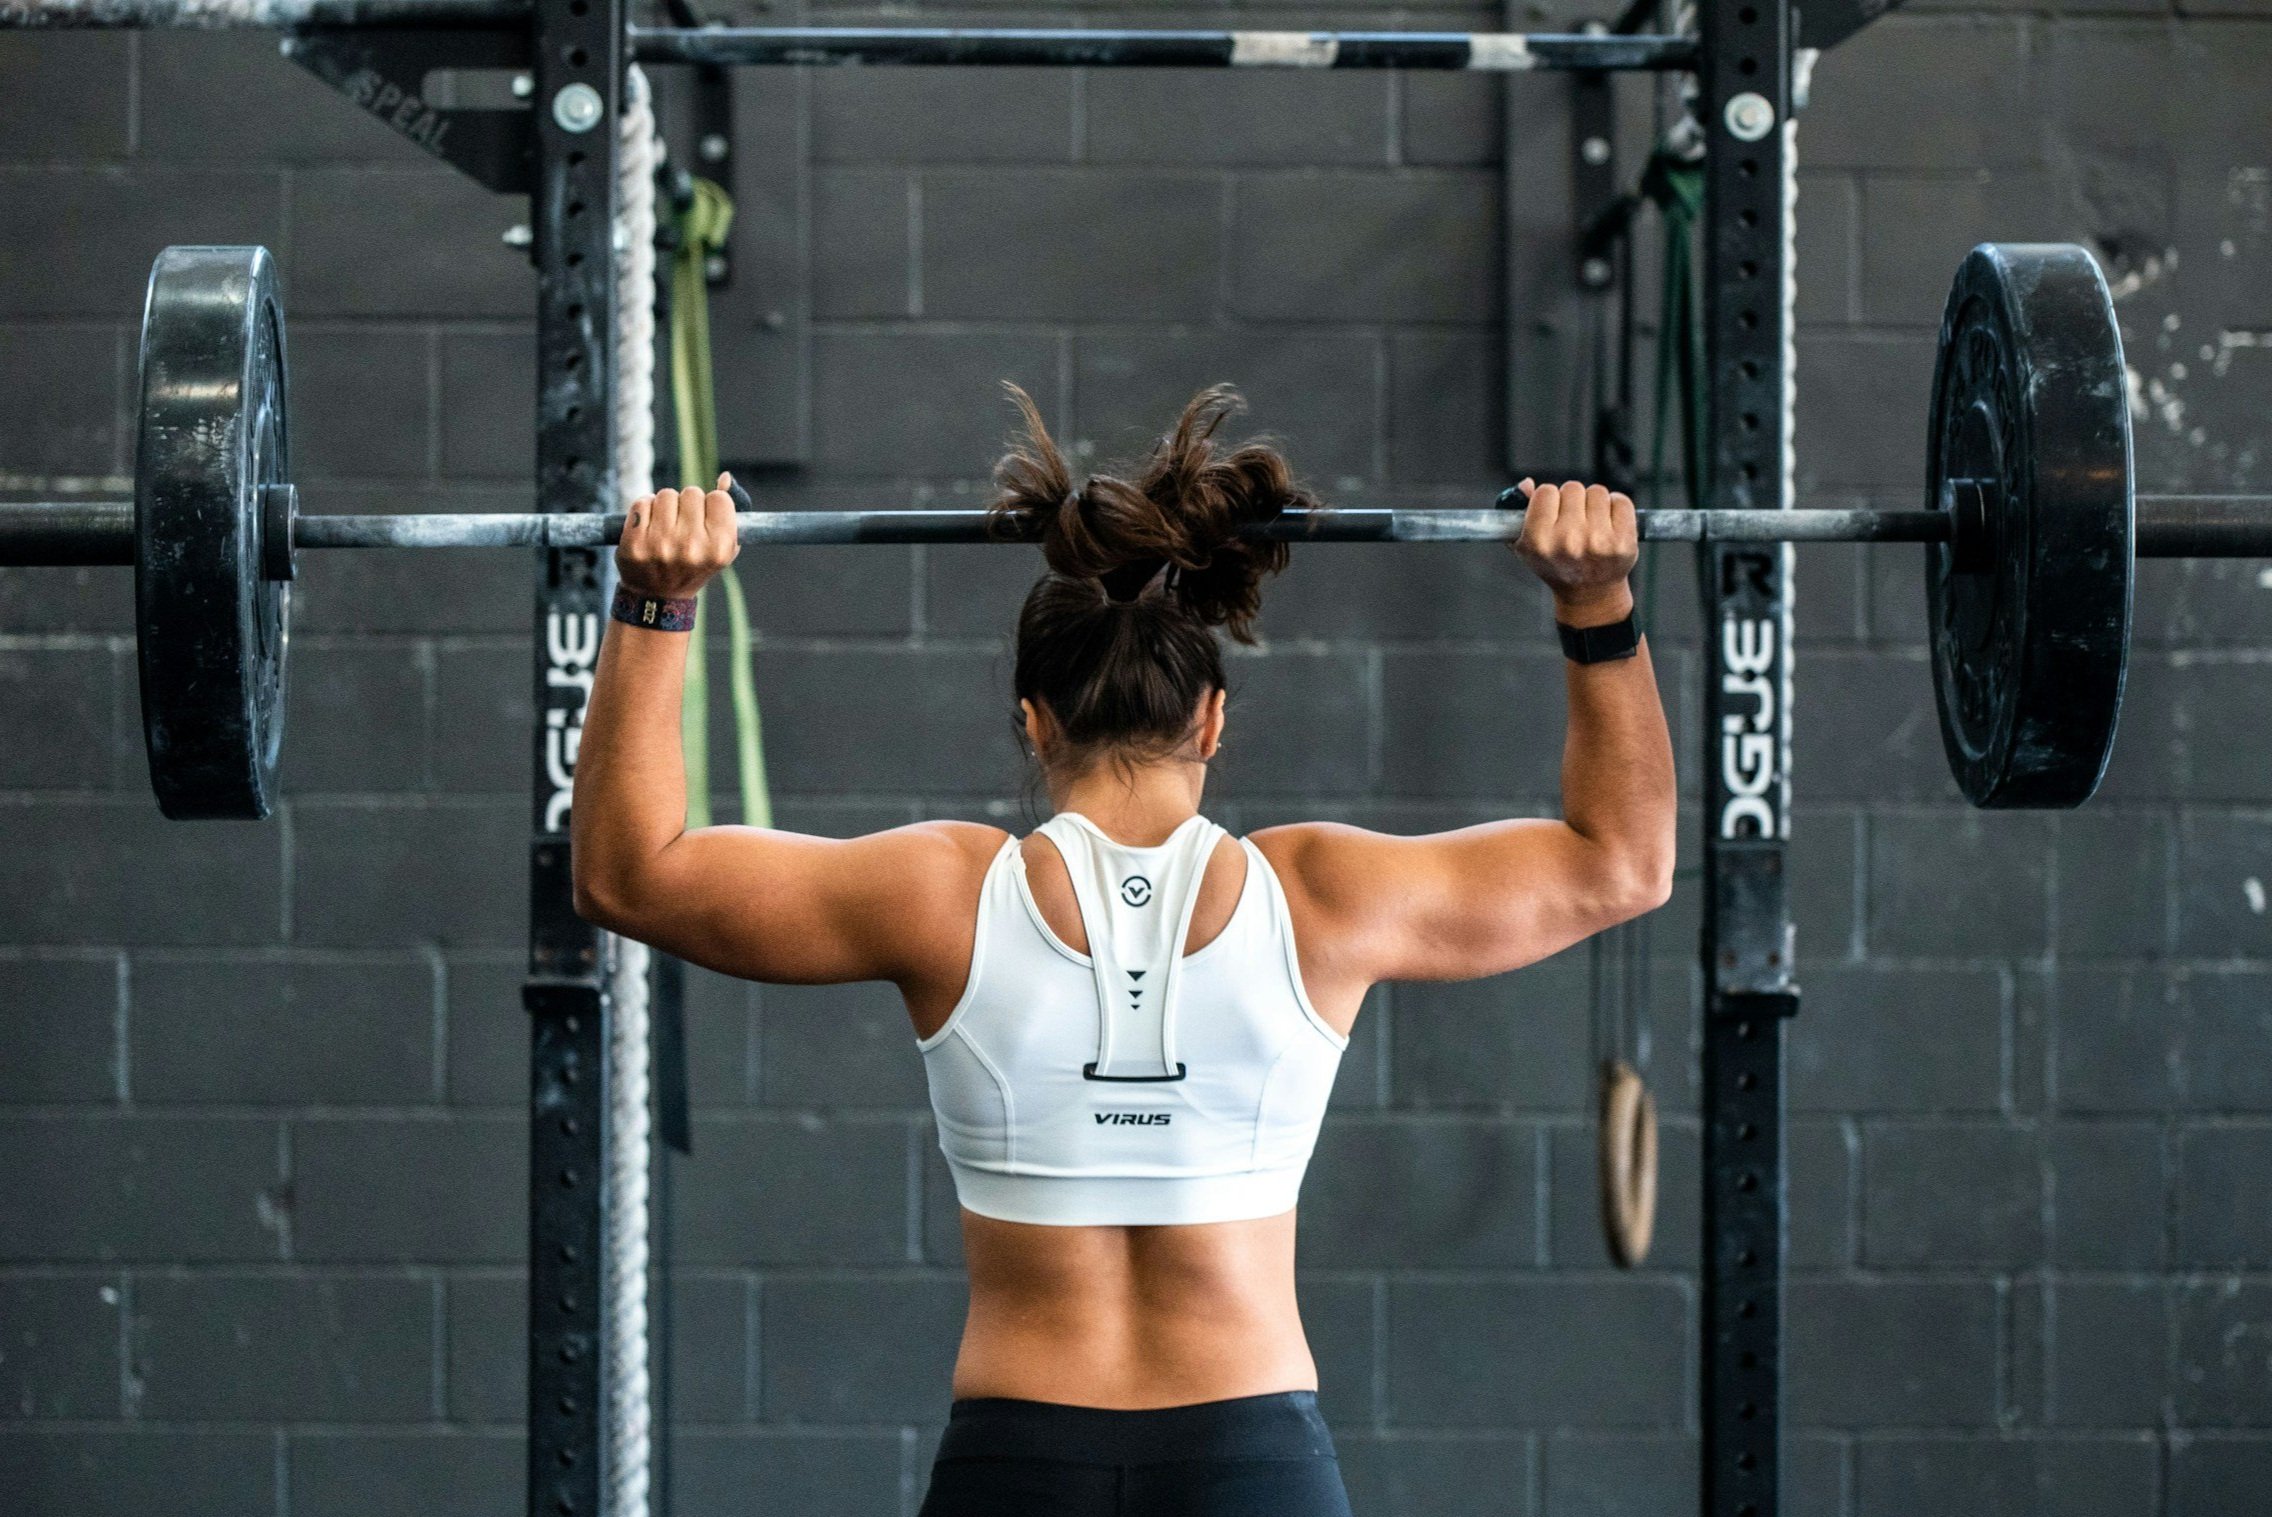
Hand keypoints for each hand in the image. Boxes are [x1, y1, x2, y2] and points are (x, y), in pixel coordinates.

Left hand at [618, 473, 740, 598]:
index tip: (704, 520)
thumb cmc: (694, 565)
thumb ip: (728, 511)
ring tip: (665, 526)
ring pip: (666, 494)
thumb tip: (724, 477)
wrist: (657, 597)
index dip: (711, 506)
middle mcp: (692, 547)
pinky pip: (642, 502)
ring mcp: (661, 545)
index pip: (719, 498)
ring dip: (665, 505)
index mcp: (719, 548)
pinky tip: (648, 528)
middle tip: (682, 526)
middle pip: (692, 492)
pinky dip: (644, 510)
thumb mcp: (721, 546)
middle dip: (686, 504)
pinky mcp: (635, 543)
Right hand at [1512, 478, 1637, 626]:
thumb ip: (1517, 511)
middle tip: (1574, 521)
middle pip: (1572, 488)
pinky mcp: (1624, 541)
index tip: (1553, 513)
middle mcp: (1568, 541)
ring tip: (1591, 524)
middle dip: (1573, 501)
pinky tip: (1609, 524)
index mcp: (1539, 542)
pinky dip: (1617, 507)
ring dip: (1595, 503)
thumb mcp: (1526, 545)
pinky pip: (1621, 501)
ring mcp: (1598, 541)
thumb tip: (1527, 484)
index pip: (1546, 492)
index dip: (1550, 500)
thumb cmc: (1556, 564)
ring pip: (1597, 492)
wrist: (1590, 594)